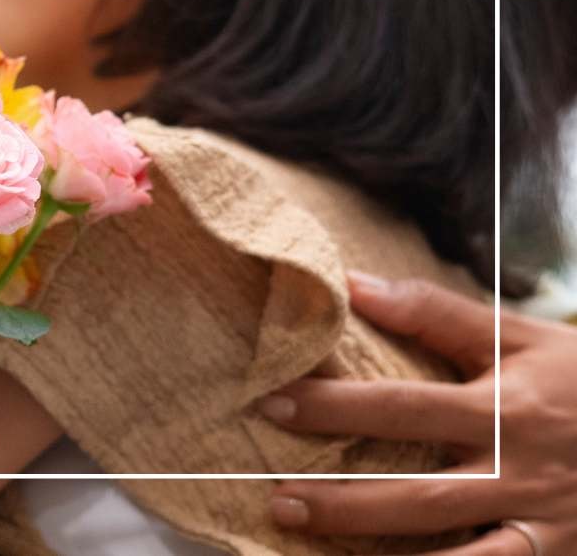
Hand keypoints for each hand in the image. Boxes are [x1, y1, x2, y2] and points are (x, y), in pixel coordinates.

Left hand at [261, 272, 576, 554]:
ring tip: (315, 550)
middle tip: (276, 500)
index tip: (272, 402)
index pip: (403, 406)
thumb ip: (437, 312)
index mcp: (504, 407)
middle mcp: (518, 471)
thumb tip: (354, 283)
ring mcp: (541, 524)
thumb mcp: (521, 337)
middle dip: (343, 502)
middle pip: (418, 495)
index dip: (335, 407)